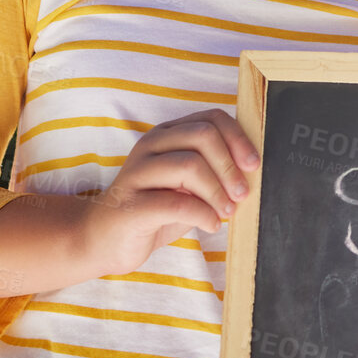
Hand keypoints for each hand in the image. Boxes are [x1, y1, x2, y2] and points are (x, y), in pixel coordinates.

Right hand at [82, 110, 260, 276]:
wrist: (103, 239)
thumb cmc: (154, 210)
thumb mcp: (187, 185)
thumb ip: (213, 171)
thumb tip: (251, 170)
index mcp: (166, 135)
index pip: (210, 118)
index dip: (238, 139)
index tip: (253, 164)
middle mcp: (150, 146)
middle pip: (203, 136)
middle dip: (230, 166)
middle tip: (242, 193)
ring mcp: (137, 173)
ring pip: (190, 166)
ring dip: (218, 192)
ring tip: (225, 211)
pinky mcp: (130, 204)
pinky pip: (177, 203)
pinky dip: (203, 215)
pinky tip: (210, 225)